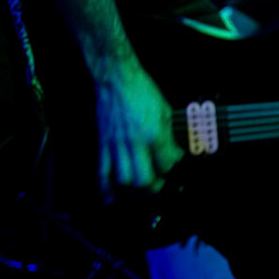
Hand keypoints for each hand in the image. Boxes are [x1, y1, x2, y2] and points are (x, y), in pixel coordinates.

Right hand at [94, 58, 182, 196]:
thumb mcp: (164, 109)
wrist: (117, 80)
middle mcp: (135, 143)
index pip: (167, 163)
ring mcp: (116, 146)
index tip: (176, 162)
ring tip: (142, 187)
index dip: (174, 165)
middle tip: (161, 183)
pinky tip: (111, 198)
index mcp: (154, 132)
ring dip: (134, 189)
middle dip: (155, 186)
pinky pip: (102, 172)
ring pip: (123, 180)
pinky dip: (106, 189)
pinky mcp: (103, 145)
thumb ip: (168, 133)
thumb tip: (174, 151)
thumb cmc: (143, 91)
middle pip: (144, 179)